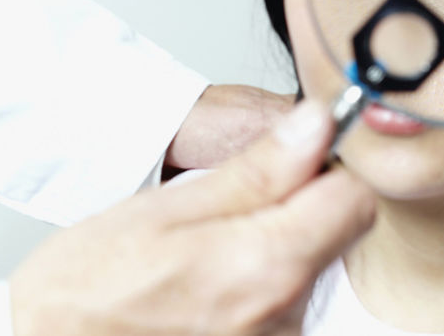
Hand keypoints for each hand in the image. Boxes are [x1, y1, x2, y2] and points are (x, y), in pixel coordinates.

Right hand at [10, 100, 373, 335]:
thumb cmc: (88, 289)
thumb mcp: (166, 208)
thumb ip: (256, 170)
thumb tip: (317, 127)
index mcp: (264, 266)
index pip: (355, 200)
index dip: (328, 168)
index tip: (294, 158)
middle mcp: (283, 316)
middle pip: (337, 234)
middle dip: (298, 206)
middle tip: (229, 205)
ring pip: (311, 267)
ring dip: (275, 247)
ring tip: (208, 250)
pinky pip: (287, 303)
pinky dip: (260, 284)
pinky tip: (211, 283)